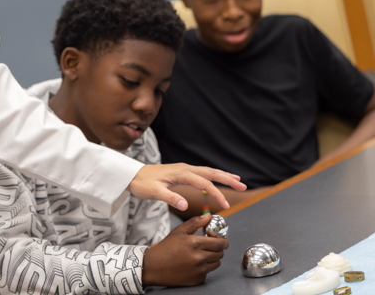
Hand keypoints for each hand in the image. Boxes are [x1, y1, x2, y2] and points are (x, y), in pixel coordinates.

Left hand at [128, 163, 246, 211]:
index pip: (204, 183)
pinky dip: (213, 176)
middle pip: (210, 172)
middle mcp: (184, 168)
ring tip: (237, 180)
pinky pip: (201, 173)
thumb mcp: (154, 192)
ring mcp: (184, 169)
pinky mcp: (182, 173)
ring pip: (207, 171)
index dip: (216, 193)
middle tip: (243, 186)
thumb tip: (185, 205)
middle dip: (227, 179)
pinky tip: (218, 179)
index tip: (226, 204)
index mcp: (181, 173)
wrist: (132, 175)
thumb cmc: (142, 183)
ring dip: (223, 176)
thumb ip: (170, 198)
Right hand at [141, 215, 227, 286]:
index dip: (222, 241)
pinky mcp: (198, 280)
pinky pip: (208, 272)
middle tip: (209, 246)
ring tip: (200, 255)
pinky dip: (204, 268)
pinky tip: (193, 264)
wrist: (154, 266)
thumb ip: (195, 223)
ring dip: (212, 258)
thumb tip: (208, 215)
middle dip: (217, 249)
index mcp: (195, 243)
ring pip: (216, 263)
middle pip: (220, 254)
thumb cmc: (166, 248)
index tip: (219, 239)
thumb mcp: (179, 232)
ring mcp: (199, 270)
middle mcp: (199, 258)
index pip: (220, 243)